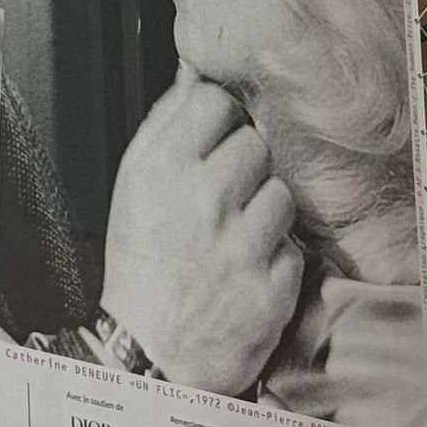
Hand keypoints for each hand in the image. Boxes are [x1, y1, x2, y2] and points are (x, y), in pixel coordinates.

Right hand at [102, 69, 301, 389]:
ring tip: (233, 242)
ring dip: (263, 215)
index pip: (215, 102)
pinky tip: (243, 275)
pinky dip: (273, 261)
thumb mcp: (134, 188)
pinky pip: (292, 248)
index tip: (211, 149)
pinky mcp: (272, 286)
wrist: (148, 355)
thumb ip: (166, 124)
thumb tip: (195, 71)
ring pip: (281, 194)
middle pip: (255, 144)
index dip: (216, 125)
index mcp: (161, 169)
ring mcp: (241, 245)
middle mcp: (202, 200)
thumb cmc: (141, 267)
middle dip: (243, 170)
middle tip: (219, 204)